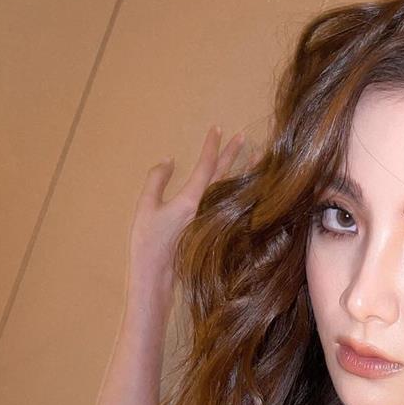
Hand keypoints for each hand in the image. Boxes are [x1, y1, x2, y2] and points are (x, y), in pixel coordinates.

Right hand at [127, 124, 254, 289]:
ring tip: (258, 158)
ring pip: (232, 193)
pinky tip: (248, 190)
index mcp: (191, 199)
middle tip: (245, 136)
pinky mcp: (215, 233)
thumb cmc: (148, 242)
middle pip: (225, 176)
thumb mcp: (145, 206)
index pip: (206, 165)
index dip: (212, 145)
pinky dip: (240, 196)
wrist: (156, 276)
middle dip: (235, 154)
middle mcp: (207, 209)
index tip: (218, 128)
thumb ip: (157, 179)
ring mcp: (213, 222)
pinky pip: (231, 209)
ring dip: (244, 174)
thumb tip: (169, 160)